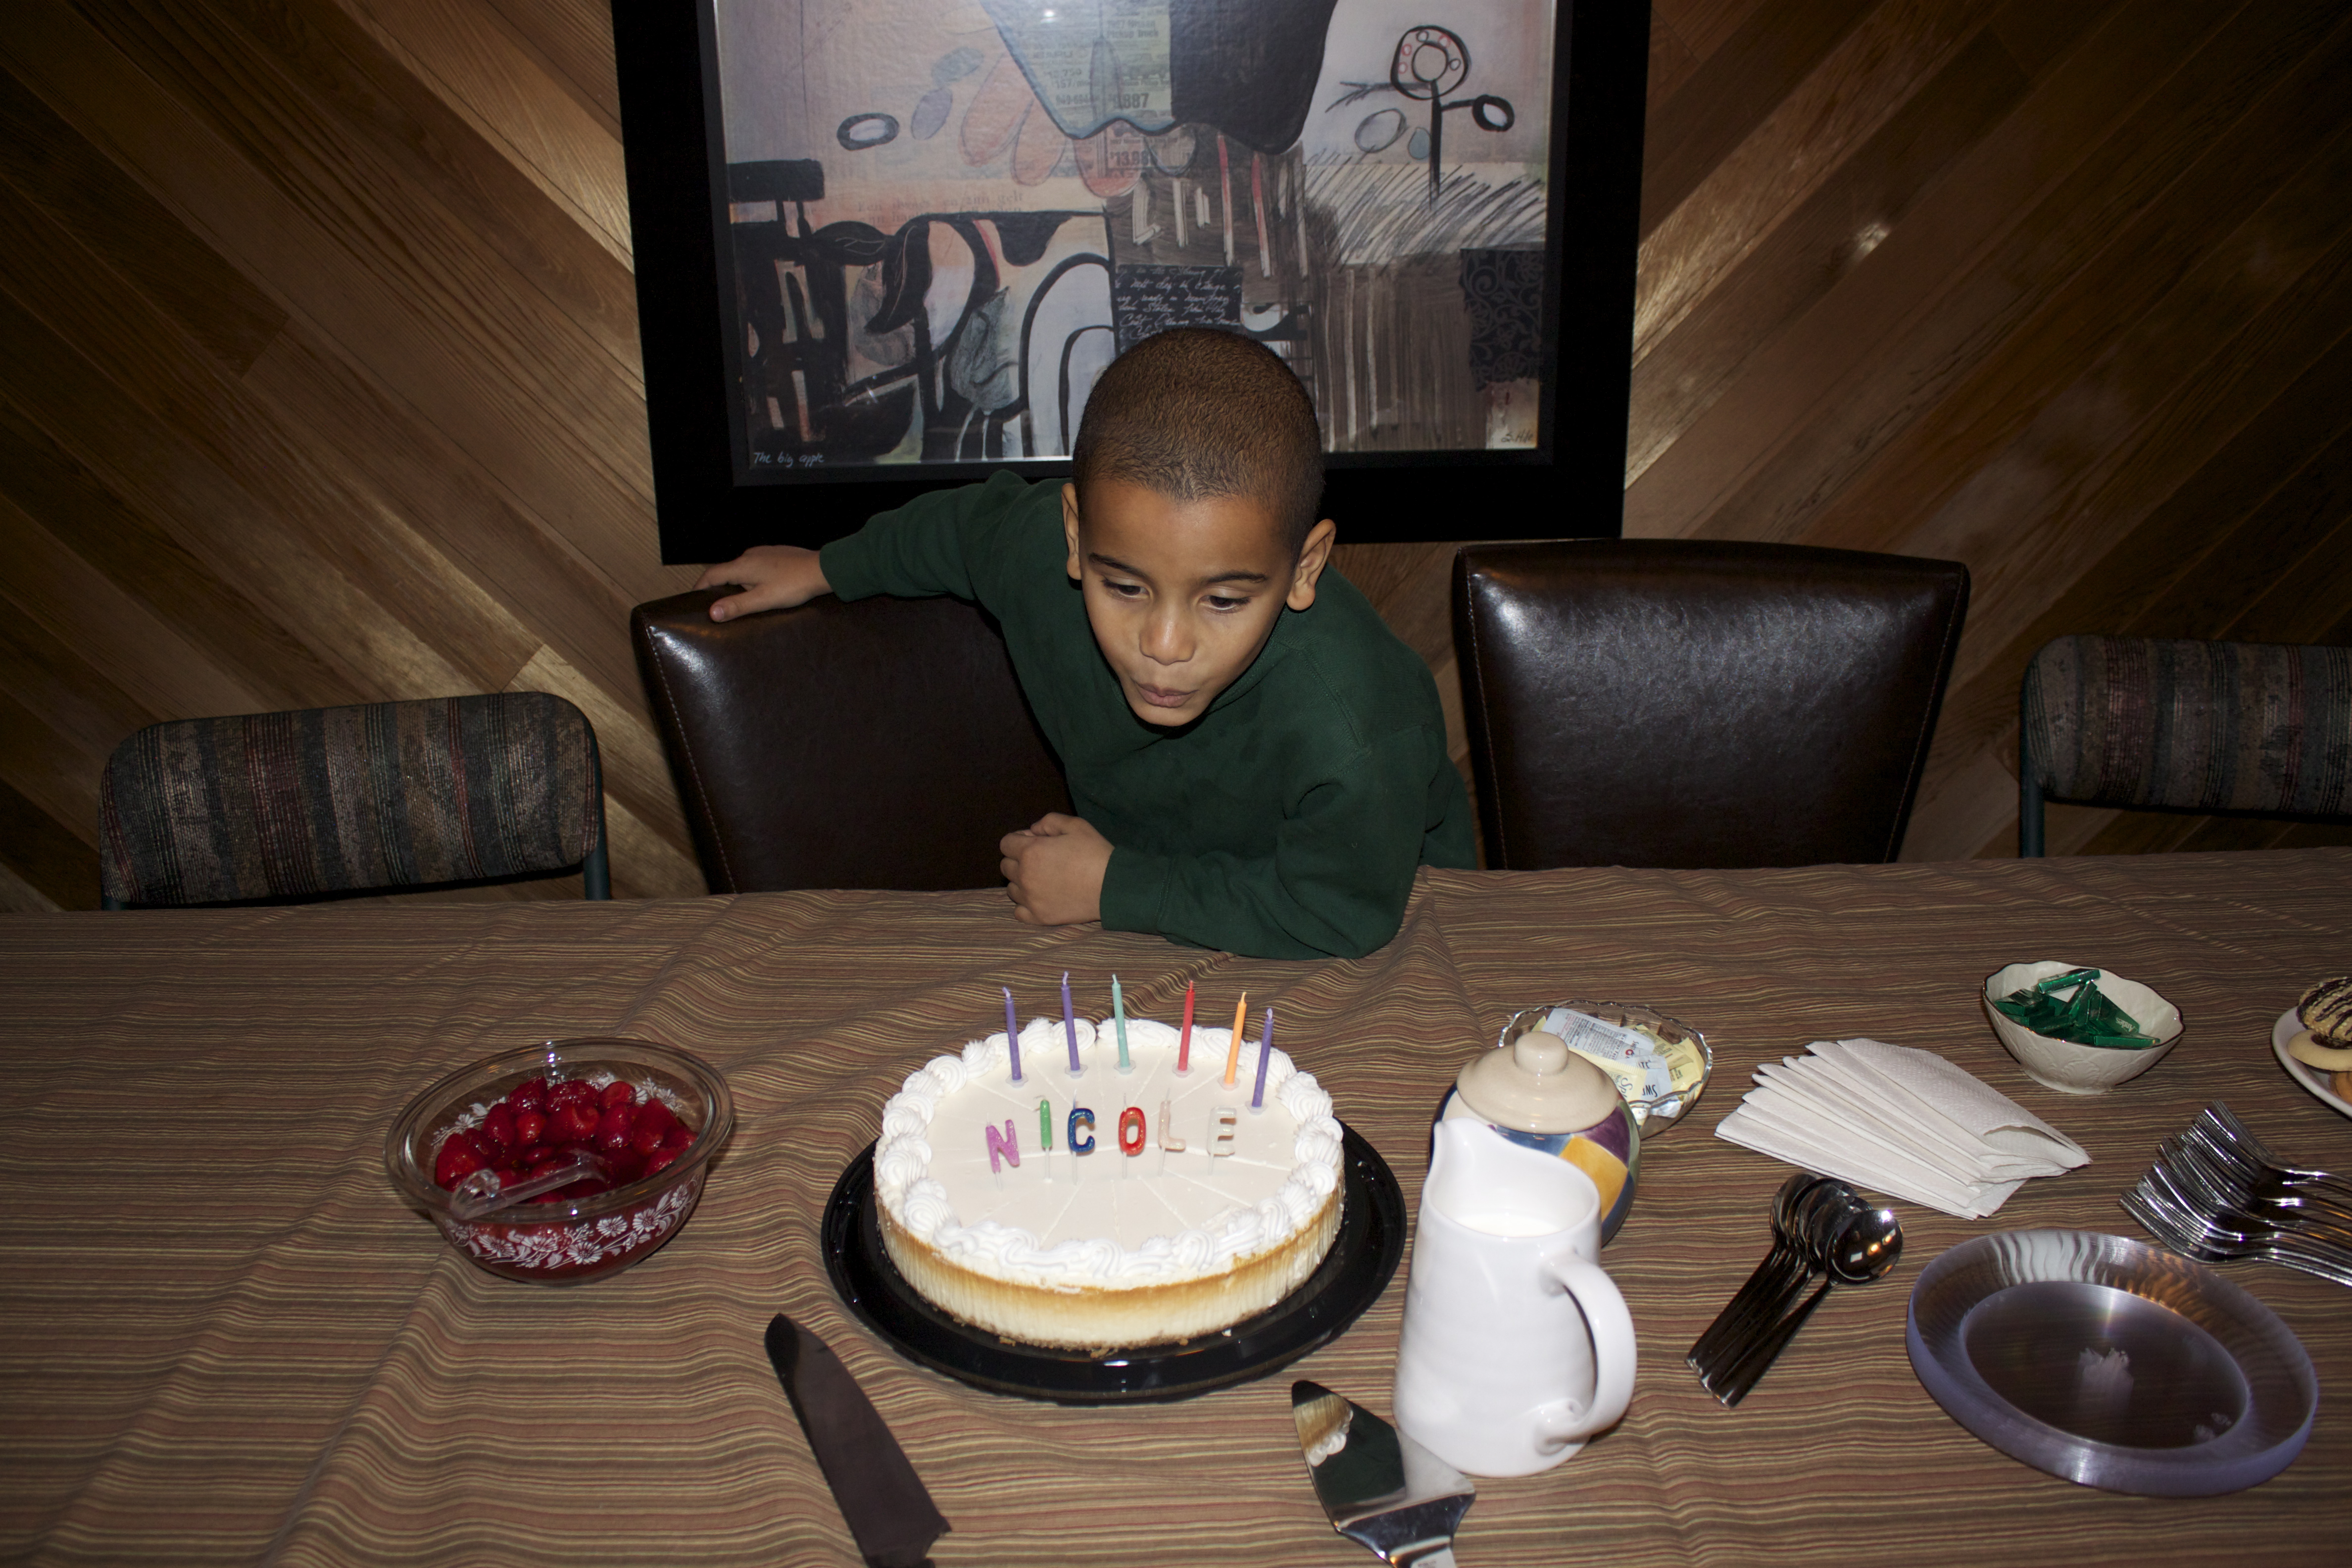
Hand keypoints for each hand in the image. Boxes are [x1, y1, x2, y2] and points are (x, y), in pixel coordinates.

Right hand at [693, 545, 830, 620]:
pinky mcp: (775, 554)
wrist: (823, 569)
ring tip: (738, 600)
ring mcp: (763, 553)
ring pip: (741, 569)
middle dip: (717, 587)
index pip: (710, 575)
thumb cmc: (794, 585)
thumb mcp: (763, 599)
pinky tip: (760, 588)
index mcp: (742, 566)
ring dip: (736, 583)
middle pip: (725, 571)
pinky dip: (751, 578)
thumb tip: (712, 613)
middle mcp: (749, 555)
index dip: (699, 587)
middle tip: (714, 604)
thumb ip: (737, 606)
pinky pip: (755, 566)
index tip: (693, 599)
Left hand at [999, 813, 1110, 925]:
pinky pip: (1019, 912)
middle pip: (1006, 866)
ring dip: (1022, 883)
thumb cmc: (1095, 853)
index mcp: (1030, 851)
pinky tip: (1040, 898)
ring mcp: (1030, 899)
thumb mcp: (1075, 825)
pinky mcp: (1039, 917)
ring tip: (1043, 880)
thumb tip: (1032, 830)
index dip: (1018, 840)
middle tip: (1041, 860)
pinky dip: (1025, 905)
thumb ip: (1048, 822)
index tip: (1034, 842)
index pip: (1006, 843)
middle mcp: (1025, 875)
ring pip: (1012, 889)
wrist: (1112, 887)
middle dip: (1018, 860)